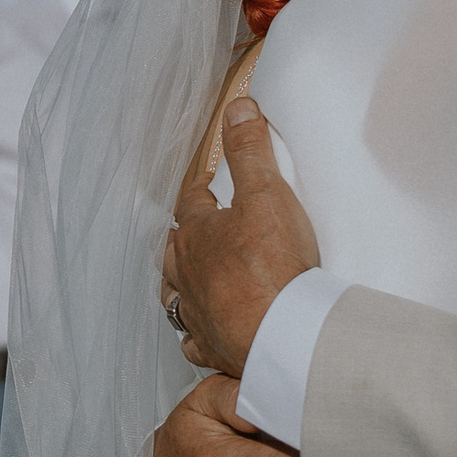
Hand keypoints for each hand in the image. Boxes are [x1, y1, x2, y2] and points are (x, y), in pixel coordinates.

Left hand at [162, 98, 318, 375]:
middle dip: (183, 237)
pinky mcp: (212, 347)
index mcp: (197, 234)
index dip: (203, 191)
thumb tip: (238, 109)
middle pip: (175, 250)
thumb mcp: (267, 194)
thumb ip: (250, 150)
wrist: (282, 335)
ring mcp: (196, 313)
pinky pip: (193, 340)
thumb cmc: (273, 266)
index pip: (192, 203)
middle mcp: (187, 275)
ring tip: (188, 279)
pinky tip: (199, 333)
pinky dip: (194, 334)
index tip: (211, 185)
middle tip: (195, 231)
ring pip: (175, 296)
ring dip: (180, 285)